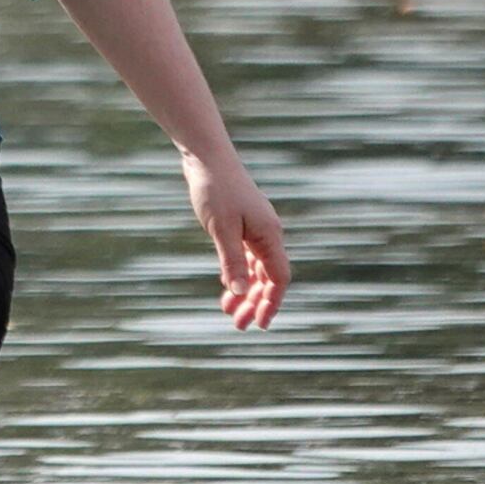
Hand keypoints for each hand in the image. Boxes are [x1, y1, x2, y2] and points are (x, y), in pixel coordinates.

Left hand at [181, 149, 288, 328]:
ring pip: (256, 268)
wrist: (206, 158)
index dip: (271, 303)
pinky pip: (246, 257)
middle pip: (268, 277)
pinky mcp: (242, 224)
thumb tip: (240, 292)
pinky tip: (227, 286)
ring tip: (229, 311)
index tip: (260, 324)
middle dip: (255, 302)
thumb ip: (232, 261)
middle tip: (239, 325)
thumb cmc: (215, 190)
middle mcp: (268, 234)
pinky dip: (237, 273)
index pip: (278, 278)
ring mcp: (256, 229)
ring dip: (245, 291)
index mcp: (269, 236)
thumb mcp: (221, 229)